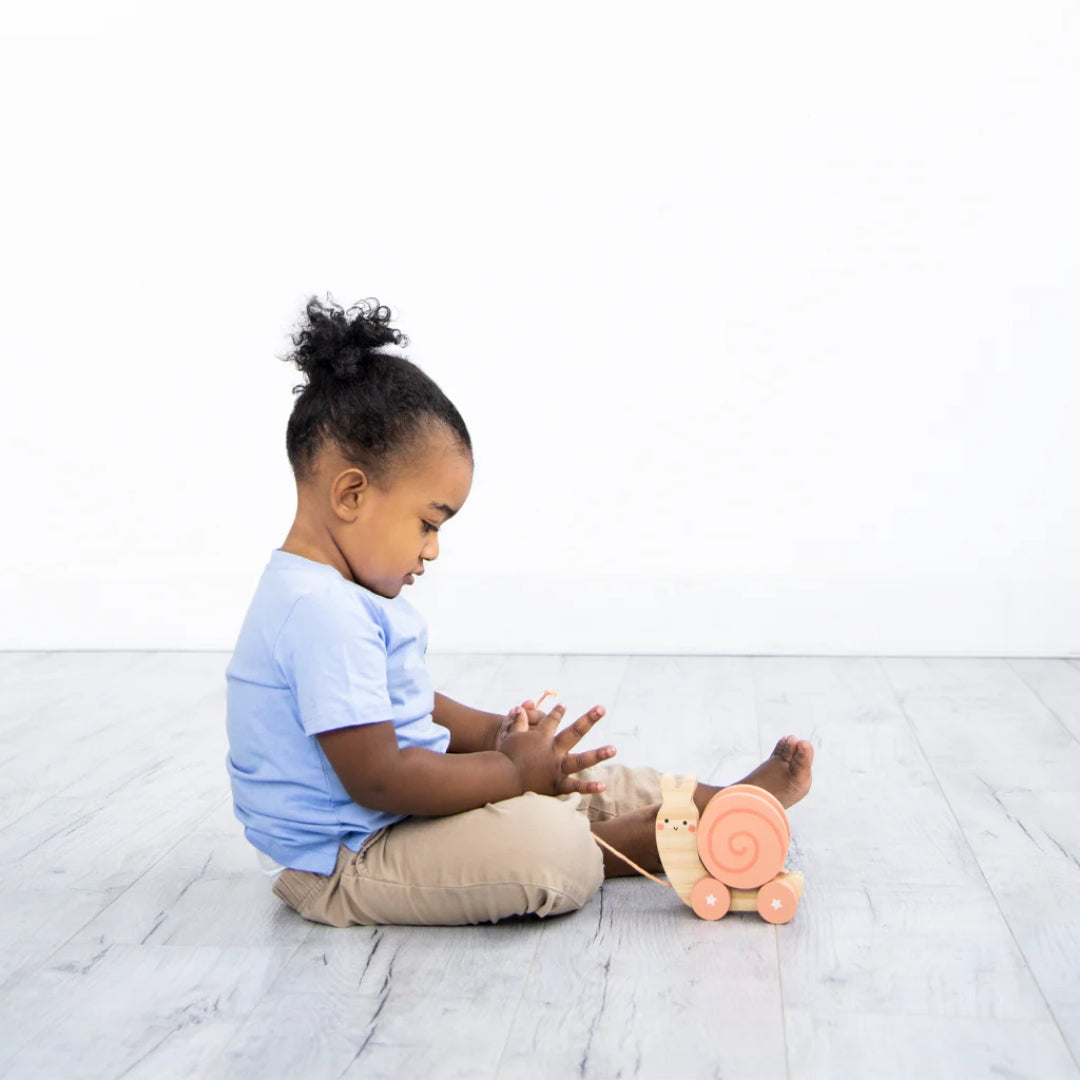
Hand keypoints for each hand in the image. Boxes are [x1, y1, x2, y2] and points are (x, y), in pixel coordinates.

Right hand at [498, 702, 615, 795]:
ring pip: (581, 760)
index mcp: (542, 737)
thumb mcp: (510, 736)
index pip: (552, 720)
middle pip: (574, 731)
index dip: (558, 712)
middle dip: (588, 719)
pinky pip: (574, 787)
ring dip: (598, 754)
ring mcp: (557, 768)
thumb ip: (518, 723)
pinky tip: (602, 785)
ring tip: (613, 749)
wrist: (502, 778)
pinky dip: (587, 787)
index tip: (564, 706)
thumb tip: (519, 708)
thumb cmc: (505, 756)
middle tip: (602, 708)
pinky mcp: (556, 785)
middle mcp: (553, 750)